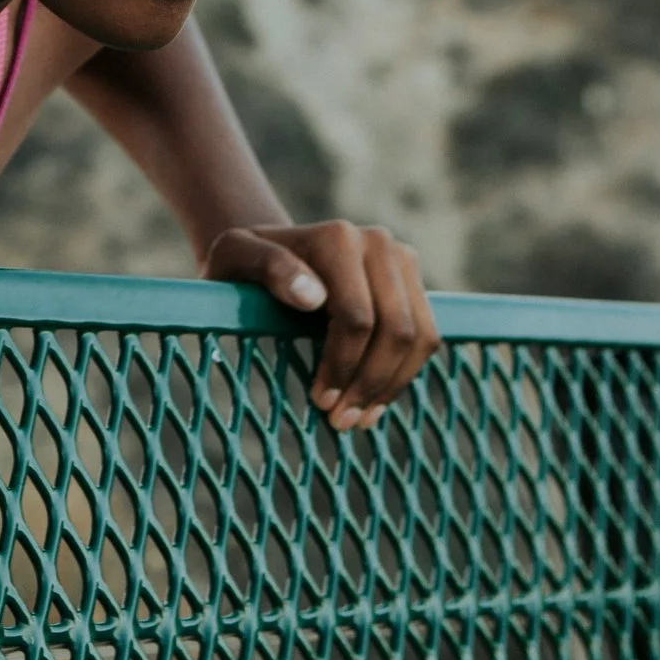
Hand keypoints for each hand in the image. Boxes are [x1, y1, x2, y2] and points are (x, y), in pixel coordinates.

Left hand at [201, 220, 439, 432]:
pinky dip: (403, 373)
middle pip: (395, 330)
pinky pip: (425, 336)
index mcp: (338, 239)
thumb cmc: (244, 263)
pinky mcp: (413, 281)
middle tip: (340, 420)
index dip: (343, 366)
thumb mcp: (234, 257)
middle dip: (370, 382)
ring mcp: (401, 260)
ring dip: (391, 384)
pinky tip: (374, 400)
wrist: (269, 252)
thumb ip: (267, 267)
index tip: (320, 400)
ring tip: (359, 418)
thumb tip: (312, 297)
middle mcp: (378, 243)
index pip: (356, 318)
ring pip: (419, 336)